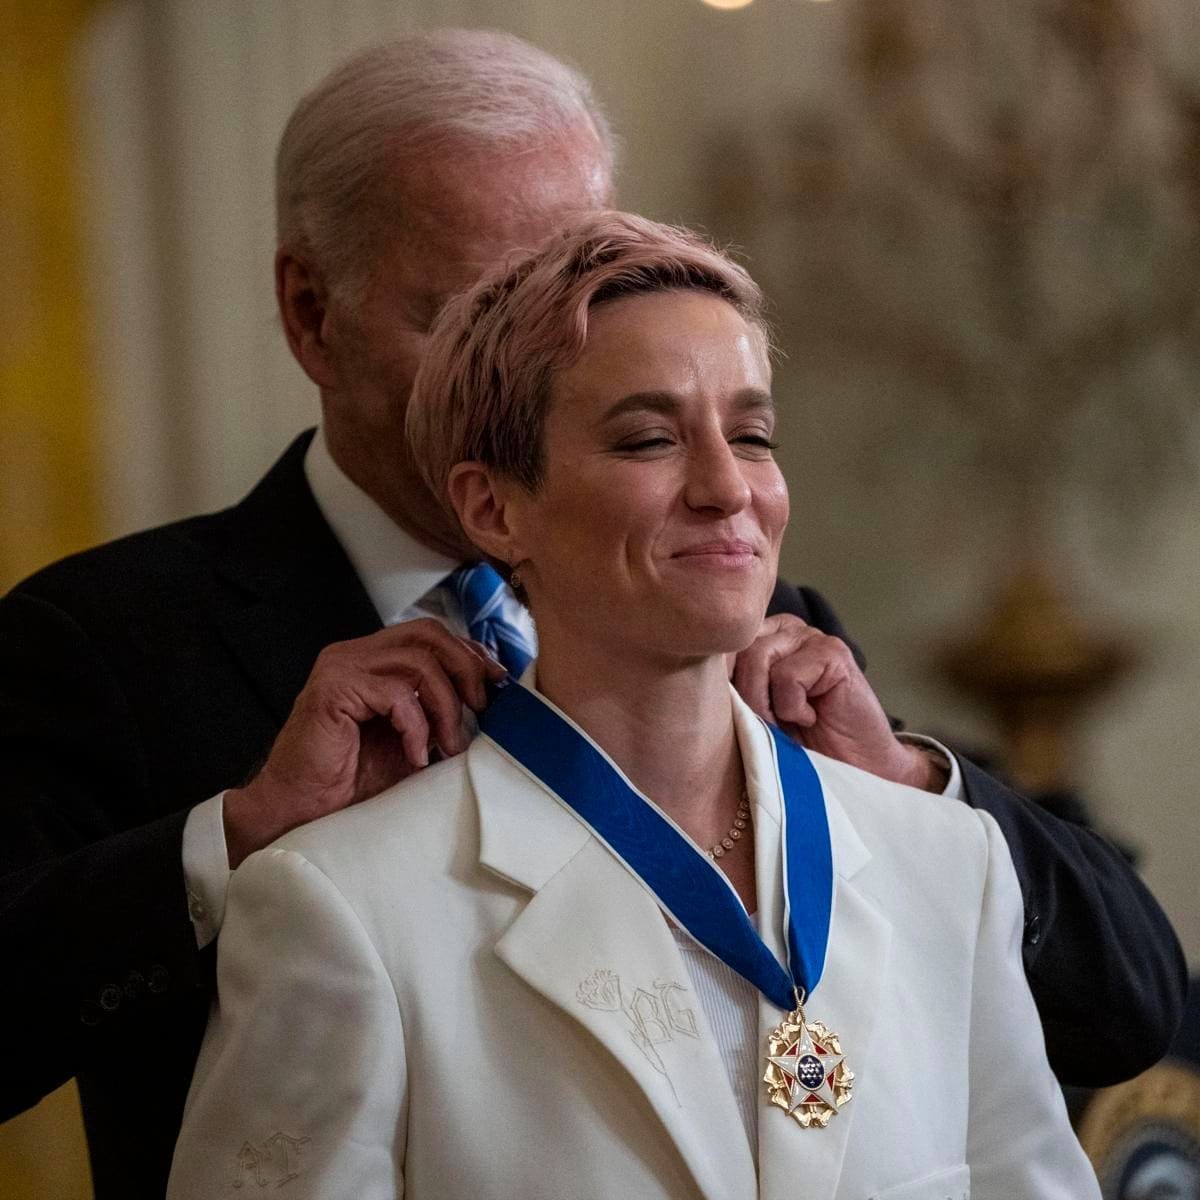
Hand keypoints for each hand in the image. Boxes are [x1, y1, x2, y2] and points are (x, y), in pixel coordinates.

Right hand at [223, 620, 506, 866]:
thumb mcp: (412, 738)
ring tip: (449, 745)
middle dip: (466, 668)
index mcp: (372, 658)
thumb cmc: (353, 780)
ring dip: (446, 707)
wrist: (302, 811)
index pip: (431, 634)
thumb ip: (439, 710)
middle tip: (481, 709)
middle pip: (429, 633)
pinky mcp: (333, 689)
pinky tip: (415, 757)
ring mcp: (341, 667)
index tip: (496, 683)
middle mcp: (355, 654)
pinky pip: (398, 695)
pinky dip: (417, 728)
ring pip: (420, 662)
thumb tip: (489, 698)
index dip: (469, 653)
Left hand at [732, 614, 939, 790]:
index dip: (717, 683)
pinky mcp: (833, 652)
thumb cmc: (795, 745)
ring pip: (758, 658)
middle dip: (744, 698)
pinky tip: (812, 718)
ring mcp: (810, 637)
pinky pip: (788, 675)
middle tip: (767, 727)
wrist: (850, 771)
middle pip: (735, 650)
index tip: (728, 716)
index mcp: (758, 638)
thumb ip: (729, 688)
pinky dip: (793, 708)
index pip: (719, 645)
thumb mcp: (750, 714)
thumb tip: (695, 676)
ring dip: (767, 705)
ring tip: (787, 725)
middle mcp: (782, 630)